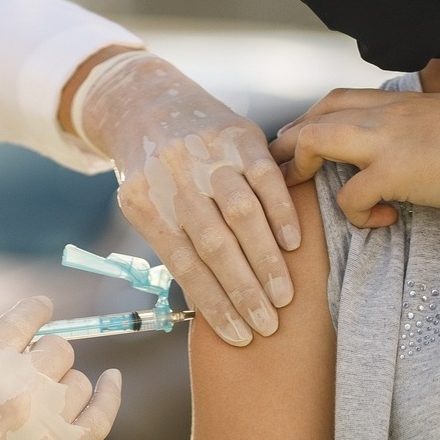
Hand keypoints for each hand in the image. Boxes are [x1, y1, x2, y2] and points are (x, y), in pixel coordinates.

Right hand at [0, 297, 121, 439]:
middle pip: (57, 349)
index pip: (26, 317)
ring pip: (79, 380)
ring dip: (65, 382)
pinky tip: (111, 380)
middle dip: (45, 354)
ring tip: (44, 399)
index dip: (36, 310)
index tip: (41, 311)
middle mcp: (18, 388)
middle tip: (29, 371)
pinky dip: (110, 393)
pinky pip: (102, 415)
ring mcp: (45, 423)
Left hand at [75, 51, 298, 346]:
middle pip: (214, 244)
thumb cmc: (153, 173)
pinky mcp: (237, 135)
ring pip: (241, 213)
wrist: (150, 102)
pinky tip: (294, 246)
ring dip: (266, 260)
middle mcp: (173, 177)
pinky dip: (281, 213)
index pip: (184, 264)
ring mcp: (206, 154)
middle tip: (268, 326)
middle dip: (244, 291)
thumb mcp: (146, 205)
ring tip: (284, 297)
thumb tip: (215, 304)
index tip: (239, 336)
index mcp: (145, 203)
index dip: (214, 304)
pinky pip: (266, 178)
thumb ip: (175, 243)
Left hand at [270, 87, 439, 227]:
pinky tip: (379, 220)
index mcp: (403, 103)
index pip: (339, 99)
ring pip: (314, 140)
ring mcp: (387, 141)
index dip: (312, 118)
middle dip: (288, 141)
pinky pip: (349, 195)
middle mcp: (388, 115)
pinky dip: (355, 213)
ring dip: (300, 167)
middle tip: (275, 168)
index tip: (299, 139)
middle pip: (316, 115)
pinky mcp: (393, 173)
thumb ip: (429, 125)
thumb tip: (424, 141)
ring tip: (304, 190)